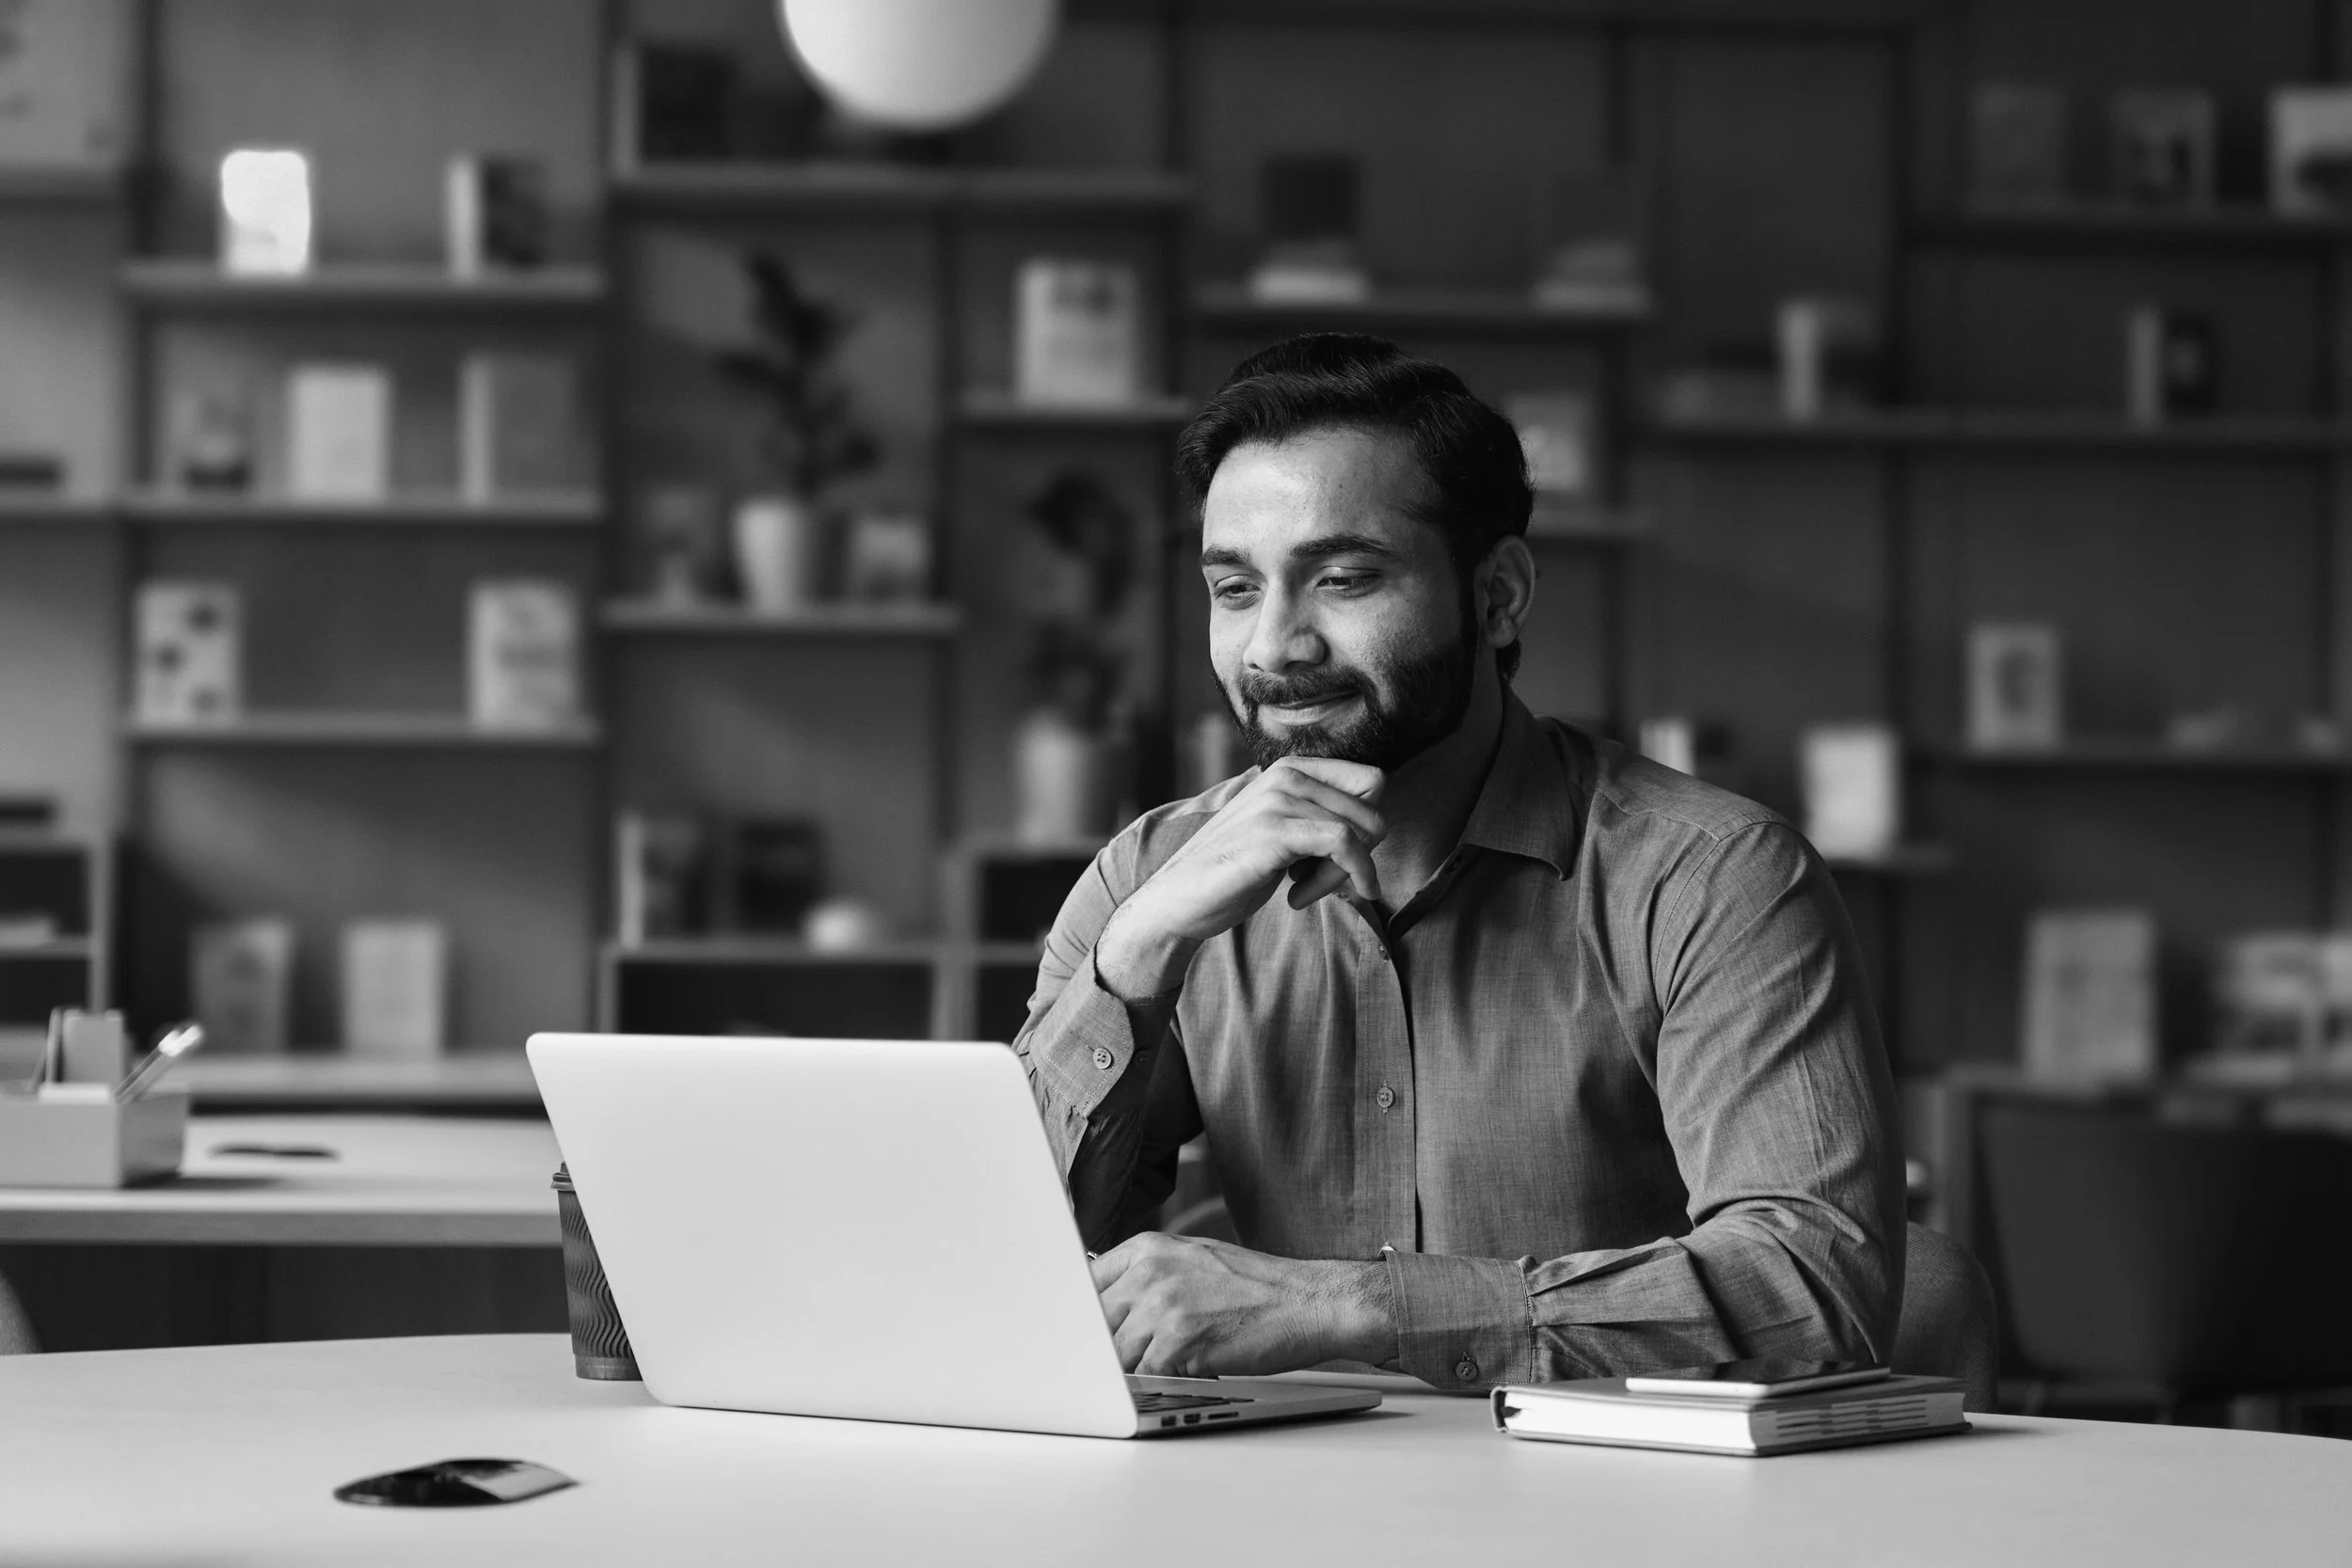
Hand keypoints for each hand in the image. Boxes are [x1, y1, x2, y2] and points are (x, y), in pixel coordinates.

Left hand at [1090, 1231, 1393, 1377]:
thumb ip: (1144, 1275)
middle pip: (1093, 1324)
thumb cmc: (1255, 1286)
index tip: (1077, 1337)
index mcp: (1147, 1248)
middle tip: (1119, 1363)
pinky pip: (1143, 1376)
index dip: (1080, 1318)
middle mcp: (1149, 1271)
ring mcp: (1163, 1306)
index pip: (1083, 1285)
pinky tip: (1184, 1374)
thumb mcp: (1192, 1259)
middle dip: (1104, 1350)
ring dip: (1134, 1370)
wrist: (1309, 1301)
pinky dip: (1158, 1385)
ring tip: (1168, 1365)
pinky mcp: (1180, 1341)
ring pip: (1114, 1355)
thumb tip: (1100, 1303)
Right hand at [1095, 758, 1384, 1001]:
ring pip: (1361, 830)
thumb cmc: (1233, 871)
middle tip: (1320, 881)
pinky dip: (1344, 878)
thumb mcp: (1281, 832)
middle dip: (1360, 854)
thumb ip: (1318, 818)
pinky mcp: (1274, 831)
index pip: (1371, 781)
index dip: (1368, 825)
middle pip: (1372, 809)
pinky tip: (1300, 899)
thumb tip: (1377, 825)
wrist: (1178, 899)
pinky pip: (1345, 845)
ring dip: (1342, 874)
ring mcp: (1278, 800)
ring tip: (1302, 891)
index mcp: (1289, 769)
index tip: (1339, 857)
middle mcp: (1285, 775)